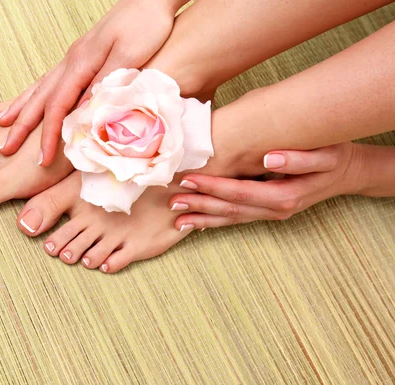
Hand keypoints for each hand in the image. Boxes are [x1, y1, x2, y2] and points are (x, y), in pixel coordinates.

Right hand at [0, 0, 186, 165]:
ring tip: (2, 124)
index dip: (47, 135)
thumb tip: (80, 113)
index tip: (41, 159)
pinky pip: (50, 80)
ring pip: (40, 87)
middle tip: (3, 149)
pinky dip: (35, 94)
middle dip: (21, 127)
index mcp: (81, 63)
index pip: (57, 107)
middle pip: (39, 99)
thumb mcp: (129, 56)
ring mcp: (73, 57)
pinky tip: (33, 99)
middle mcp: (71, 61)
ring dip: (22, 109)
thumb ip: (104, 83)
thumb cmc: (146, 24)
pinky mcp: (81, 55)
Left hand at [169, 142, 363, 229]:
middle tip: (172, 202)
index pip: (239, 193)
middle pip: (230, 210)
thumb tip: (269, 158)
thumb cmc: (334, 156)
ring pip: (231, 219)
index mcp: (284, 196)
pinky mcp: (267, 212)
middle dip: (199, 205)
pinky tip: (198, 223)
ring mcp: (270, 214)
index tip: (188, 180)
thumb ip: (300, 159)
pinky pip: (237, 219)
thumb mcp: (326, 154)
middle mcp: (274, 209)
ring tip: (177, 219)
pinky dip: (216, 221)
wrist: (346, 173)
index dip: (212, 187)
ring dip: (203, 218)